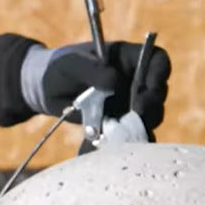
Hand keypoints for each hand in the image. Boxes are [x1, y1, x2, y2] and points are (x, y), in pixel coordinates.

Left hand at [25, 39, 171, 130]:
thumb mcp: (71, 64)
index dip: (159, 74)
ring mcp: (128, 104)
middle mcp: (134, 81)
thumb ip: (91, 69)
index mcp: (127, 58)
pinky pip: (131, 135)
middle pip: (157, 93)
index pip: (157, 61)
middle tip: (136, 115)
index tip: (146, 89)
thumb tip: (114, 80)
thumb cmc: (59, 68)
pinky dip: (126, 142)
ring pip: (148, 118)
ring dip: (140, 126)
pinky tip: (114, 145)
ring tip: (122, 132)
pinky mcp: (120, 124)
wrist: (45, 90)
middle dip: (151, 106)